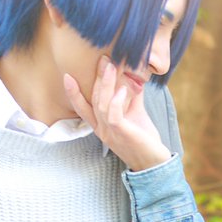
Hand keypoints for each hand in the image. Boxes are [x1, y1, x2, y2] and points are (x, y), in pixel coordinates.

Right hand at [64, 57, 171, 171]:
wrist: (154, 162)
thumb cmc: (144, 140)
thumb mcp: (135, 115)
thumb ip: (131, 98)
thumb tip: (134, 79)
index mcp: (101, 126)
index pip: (82, 108)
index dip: (73, 93)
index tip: (67, 76)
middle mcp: (101, 129)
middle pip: (93, 100)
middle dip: (96, 78)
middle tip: (103, 59)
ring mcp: (110, 132)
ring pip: (101, 104)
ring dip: (105, 84)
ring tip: (111, 66)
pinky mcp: (121, 133)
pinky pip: (113, 115)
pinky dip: (116, 100)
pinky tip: (124, 89)